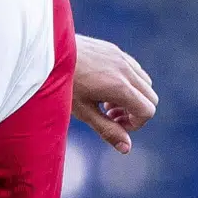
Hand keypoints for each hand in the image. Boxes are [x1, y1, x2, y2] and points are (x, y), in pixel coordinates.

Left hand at [72, 35, 157, 153]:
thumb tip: (126, 148)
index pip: (147, 111)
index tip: (114, 124)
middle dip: (135, 111)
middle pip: (150, 97)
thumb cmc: (61, 83)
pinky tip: (103, 85)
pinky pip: (133, 69)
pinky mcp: (113, 49)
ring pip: (144, 82)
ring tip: (105, 100)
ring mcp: (121, 57)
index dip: (135, 124)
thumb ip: (107, 129)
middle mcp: (125, 69)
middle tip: (110, 114)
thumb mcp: (83, 110)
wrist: (46, 51)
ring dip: (132, 96)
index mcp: (119, 86)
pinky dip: (127, 81)